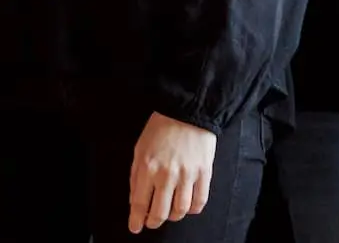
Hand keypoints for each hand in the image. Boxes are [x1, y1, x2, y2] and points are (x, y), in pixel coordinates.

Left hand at [128, 112, 215, 232]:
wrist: (187, 111)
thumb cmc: (160, 129)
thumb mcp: (139, 148)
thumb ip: (136, 175)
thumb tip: (135, 199)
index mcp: (147, 167)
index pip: (139, 203)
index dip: (136, 220)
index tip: (135, 227)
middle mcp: (167, 174)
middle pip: (160, 212)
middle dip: (153, 222)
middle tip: (151, 222)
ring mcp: (187, 175)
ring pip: (180, 211)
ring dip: (173, 216)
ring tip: (169, 213)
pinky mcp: (204, 173)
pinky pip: (199, 202)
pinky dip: (193, 210)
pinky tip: (187, 206)